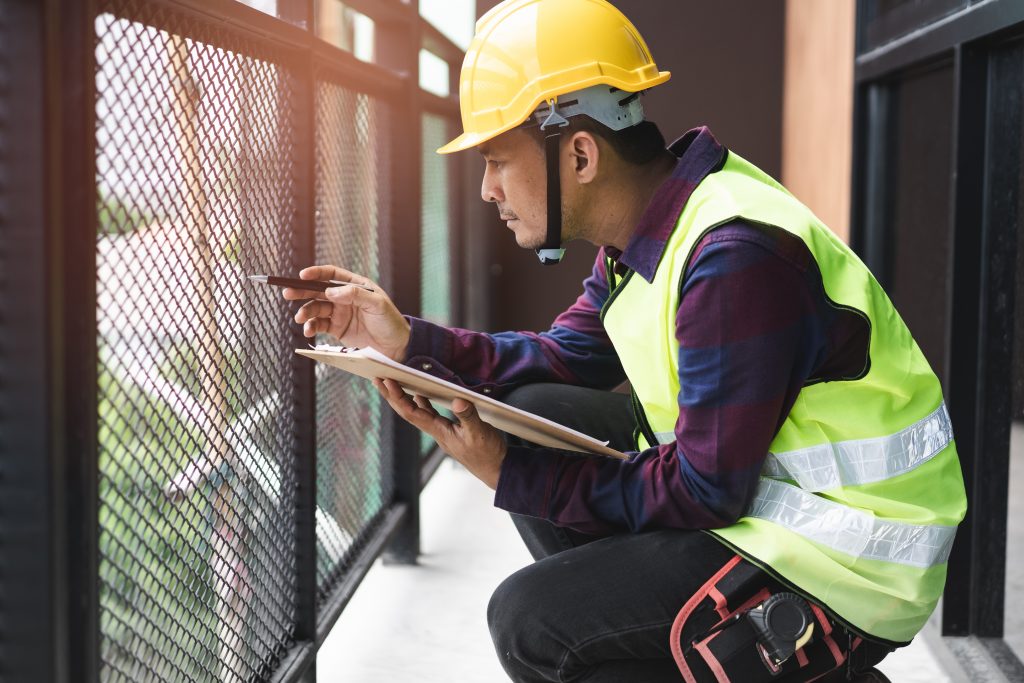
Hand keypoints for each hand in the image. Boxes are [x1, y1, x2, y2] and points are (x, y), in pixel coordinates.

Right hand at [285, 265, 410, 361]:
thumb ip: (354, 295)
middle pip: (318, 290)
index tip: (302, 276)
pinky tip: (308, 330)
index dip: (316, 273)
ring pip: (316, 308)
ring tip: (300, 318)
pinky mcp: (337, 329)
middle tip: (287, 293)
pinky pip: (319, 325)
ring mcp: (339, 313)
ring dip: (305, 312)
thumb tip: (330, 291)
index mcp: (356, 285)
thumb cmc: (390, 322)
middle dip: (301, 291)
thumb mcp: (377, 305)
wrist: (396, 347)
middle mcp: (345, 297)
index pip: (331, 274)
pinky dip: (311, 327)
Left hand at [374, 379, 505, 488]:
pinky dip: (422, 402)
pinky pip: (429, 413)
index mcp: (439, 432)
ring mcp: (441, 431)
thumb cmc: (488, 453)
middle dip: (392, 396)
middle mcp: (436, 432)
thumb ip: (468, 416)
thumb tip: (457, 400)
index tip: (386, 382)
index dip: (398, 398)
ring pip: (417, 412)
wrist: (496, 469)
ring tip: (392, 383)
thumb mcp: (480, 433)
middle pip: (407, 412)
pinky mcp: (449, 430)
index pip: (412, 413)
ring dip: (404, 398)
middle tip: (377, 379)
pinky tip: (420, 393)